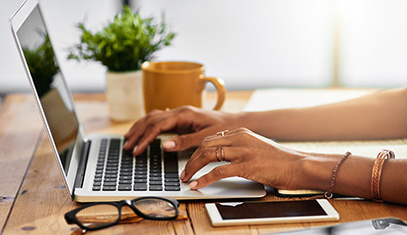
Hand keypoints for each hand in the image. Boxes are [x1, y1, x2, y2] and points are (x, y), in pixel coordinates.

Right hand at [123, 106, 239, 154]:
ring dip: (140, 127)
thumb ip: (185, 141)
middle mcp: (179, 111)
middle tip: (127, 146)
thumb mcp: (205, 137)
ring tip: (129, 138)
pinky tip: (143, 129)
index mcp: (184, 114)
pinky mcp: (181, 118)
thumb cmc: (223, 129)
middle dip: (137, 133)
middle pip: (151, 119)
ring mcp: (179, 113)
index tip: (137, 150)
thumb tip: (164, 145)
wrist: (235, 122)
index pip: (157, 125)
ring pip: (153, 117)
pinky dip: (148, 124)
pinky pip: (160, 118)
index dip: (145, 138)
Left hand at [180, 128, 305, 189]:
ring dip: (193, 168)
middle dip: (191, 159)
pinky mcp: (246, 165)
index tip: (190, 161)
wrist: (297, 165)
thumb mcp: (255, 146)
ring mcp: (242, 151)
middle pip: (205, 145)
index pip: (210, 139)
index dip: (196, 151)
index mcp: (240, 132)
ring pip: (208, 155)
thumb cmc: (278, 159)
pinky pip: (218, 171)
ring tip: (187, 178)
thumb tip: (221, 157)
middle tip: (184, 171)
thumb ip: (238, 148)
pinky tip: (198, 184)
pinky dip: (204, 178)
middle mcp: (239, 138)